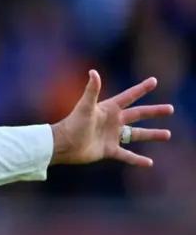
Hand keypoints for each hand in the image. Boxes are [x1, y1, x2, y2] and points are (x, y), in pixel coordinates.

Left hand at [50, 70, 173, 166]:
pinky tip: (149, 162)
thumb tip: (93, 72)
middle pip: (138, 114)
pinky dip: (137, 159)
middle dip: (154, 111)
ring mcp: (111, 136)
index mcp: (109, 109)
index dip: (141, 89)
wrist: (63, 145)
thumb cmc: (73, 124)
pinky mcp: (108, 150)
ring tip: (168, 134)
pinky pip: (126, 155)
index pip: (129, 96)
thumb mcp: (85, 107)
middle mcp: (112, 121)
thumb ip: (92, 90)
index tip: (153, 81)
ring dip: (152, 134)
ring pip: (136, 134)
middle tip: (170, 109)